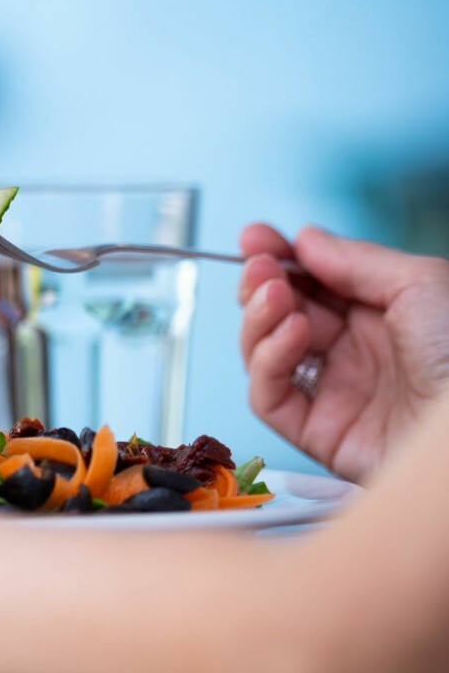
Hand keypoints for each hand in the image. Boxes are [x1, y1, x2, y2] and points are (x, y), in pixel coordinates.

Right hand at [238, 223, 448, 481]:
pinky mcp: (319, 434)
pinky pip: (268, 398)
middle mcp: (352, 352)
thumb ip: (354, 259)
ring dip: (258, 319)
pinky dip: (267, 362)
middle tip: (258, 267)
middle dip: (260, 285)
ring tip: (276, 296)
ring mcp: (334, 393)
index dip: (280, 258)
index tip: (254, 238)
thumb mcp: (418, 282)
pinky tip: (292, 333)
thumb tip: (304, 239)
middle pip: (280, 315)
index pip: (312, 282)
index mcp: (378, 313)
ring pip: (264, 353)